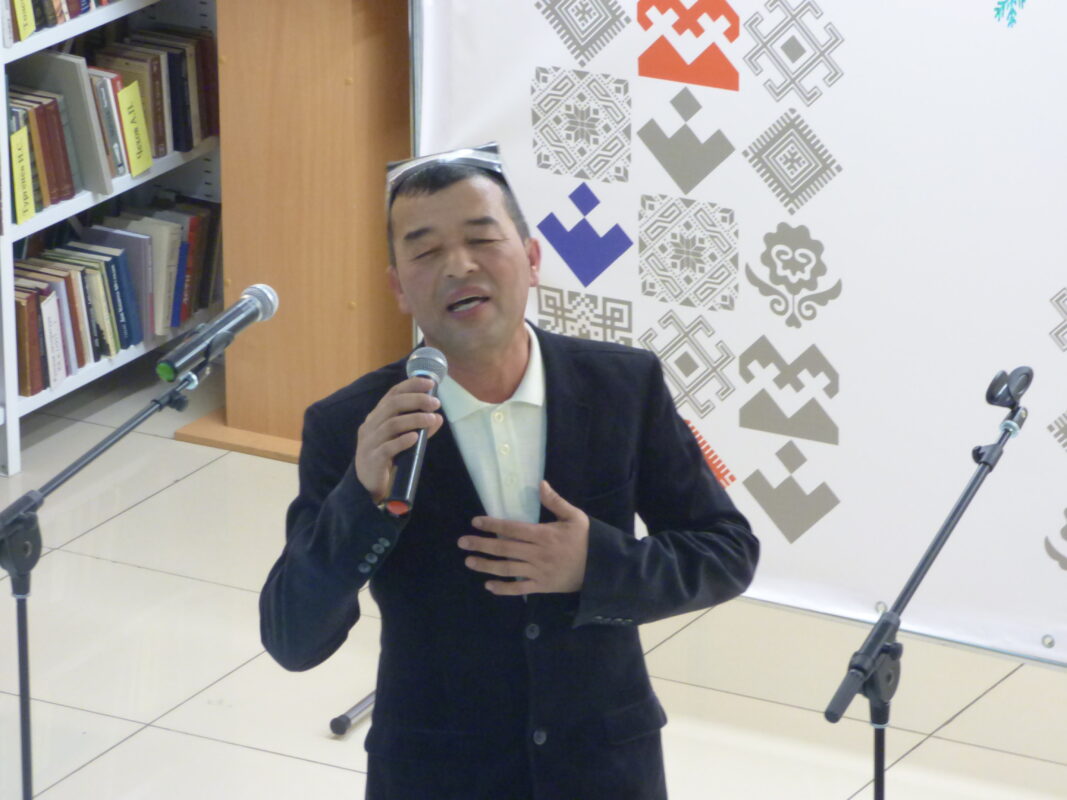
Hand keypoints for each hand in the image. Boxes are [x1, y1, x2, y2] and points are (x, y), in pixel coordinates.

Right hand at [355, 377, 443, 503]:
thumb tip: (437, 417)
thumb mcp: (403, 439)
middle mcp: (370, 426)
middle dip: (416, 400)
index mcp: (377, 417)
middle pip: (392, 405)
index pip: (392, 394)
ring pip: (392, 424)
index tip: (430, 383)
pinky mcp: (372, 459)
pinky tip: (415, 438)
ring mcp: (369, 442)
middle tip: (435, 403)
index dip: (411, 385)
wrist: (368, 485)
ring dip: (415, 419)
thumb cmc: (387, 457)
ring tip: (432, 419)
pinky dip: (403, 441)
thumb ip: (419, 428)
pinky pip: (388, 448)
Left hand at [458, 481, 588, 594]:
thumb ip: (555, 501)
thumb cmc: (586, 539)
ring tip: (469, 561)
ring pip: (507, 569)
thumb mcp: (575, 517)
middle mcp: (537, 553)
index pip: (512, 528)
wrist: (602, 568)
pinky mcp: (542, 586)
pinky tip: (488, 586)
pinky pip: (519, 588)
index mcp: (543, 534)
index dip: (493, 525)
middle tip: (462, 542)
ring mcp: (538, 572)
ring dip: (486, 566)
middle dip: (481, 544)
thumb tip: (541, 484)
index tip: (475, 522)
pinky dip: (503, 589)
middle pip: (504, 548)